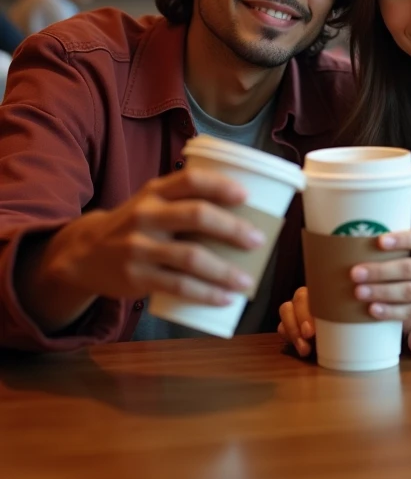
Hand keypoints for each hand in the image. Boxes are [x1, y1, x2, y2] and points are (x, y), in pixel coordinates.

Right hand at [18, 167, 266, 332]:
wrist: (84, 253)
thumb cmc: (135, 225)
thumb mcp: (152, 203)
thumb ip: (186, 202)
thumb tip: (244, 216)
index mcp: (155, 191)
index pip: (191, 180)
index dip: (221, 185)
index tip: (246, 196)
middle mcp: (146, 214)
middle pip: (196, 215)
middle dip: (232, 228)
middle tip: (258, 241)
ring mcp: (140, 246)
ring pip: (190, 257)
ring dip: (224, 270)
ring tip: (247, 280)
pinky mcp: (137, 276)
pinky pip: (178, 285)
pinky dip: (205, 293)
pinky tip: (225, 299)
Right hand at [277, 286, 410, 358]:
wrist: (373, 310)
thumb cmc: (391, 308)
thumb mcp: (406, 316)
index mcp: (343, 280)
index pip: (325, 279)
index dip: (320, 300)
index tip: (324, 320)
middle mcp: (321, 288)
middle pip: (301, 294)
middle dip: (302, 315)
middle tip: (312, 333)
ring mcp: (306, 302)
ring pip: (288, 305)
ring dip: (293, 324)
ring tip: (306, 343)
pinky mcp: (296, 316)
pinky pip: (283, 320)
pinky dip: (288, 332)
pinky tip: (300, 348)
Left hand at [350, 230, 410, 323]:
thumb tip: (375, 239)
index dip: (400, 239)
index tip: (379, 240)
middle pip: (408, 269)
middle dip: (379, 271)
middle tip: (355, 272)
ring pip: (409, 292)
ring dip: (381, 293)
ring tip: (359, 292)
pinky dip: (392, 312)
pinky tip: (375, 310)